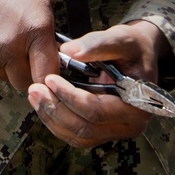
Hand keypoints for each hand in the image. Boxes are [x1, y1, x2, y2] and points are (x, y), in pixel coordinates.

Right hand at [0, 0, 59, 92]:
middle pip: (24, 83)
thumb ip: (50, 36)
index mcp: (35, 31)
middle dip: (28, 74)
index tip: (48, 71)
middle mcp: (10, 47)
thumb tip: (55, 59)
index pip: (47, 75)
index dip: (50, 77)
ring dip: (9, 67)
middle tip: (28, 57)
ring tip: (7, 42)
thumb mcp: (42, 2)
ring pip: (4, 77)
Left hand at [28, 20, 171, 149]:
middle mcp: (130, 124)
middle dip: (55, 109)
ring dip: (52, 117)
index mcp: (138, 104)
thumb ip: (97, 44)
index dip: (69, 97)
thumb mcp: (120, 38)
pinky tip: (44, 104)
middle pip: (85, 128)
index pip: (96, 110)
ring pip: (78, 136)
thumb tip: (68, 51)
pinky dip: (57, 122)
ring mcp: (117, 131)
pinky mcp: (104, 132)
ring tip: (35, 95)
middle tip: (34, 89)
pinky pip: (77, 135)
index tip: (49, 79)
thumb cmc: (134, 46)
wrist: (140, 55)